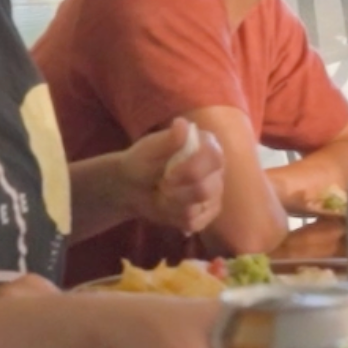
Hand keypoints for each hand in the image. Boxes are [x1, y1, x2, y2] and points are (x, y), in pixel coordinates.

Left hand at [118, 119, 223, 234]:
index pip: (214, 158)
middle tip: (160, 185)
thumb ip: (168, 140)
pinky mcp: (208, 214)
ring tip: (161, 194)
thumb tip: (182, 124)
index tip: (167, 174)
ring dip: (172, 204)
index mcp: (208, 146)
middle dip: (176, 192)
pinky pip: (196, 222)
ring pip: (199, 208)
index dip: (191, 170)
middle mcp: (216, 170)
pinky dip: (174, 217)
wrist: (131, 187)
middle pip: (207, 189)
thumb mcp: (148, 150)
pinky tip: (167, 207)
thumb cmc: (141, 163)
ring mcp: (214, 194)